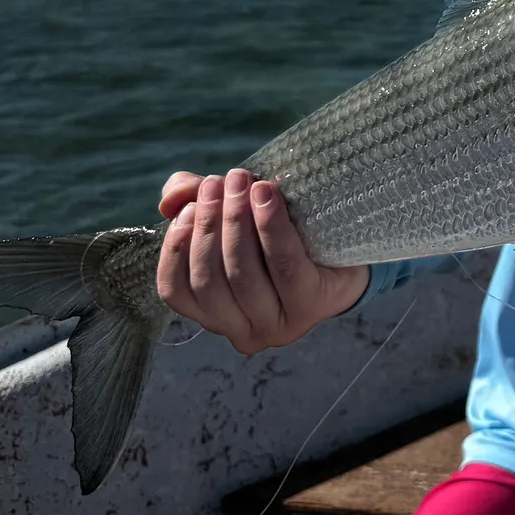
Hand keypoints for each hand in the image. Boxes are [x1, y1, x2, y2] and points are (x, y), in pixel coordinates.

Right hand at [155, 168, 369, 355]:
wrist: (344, 251)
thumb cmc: (278, 237)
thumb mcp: (230, 218)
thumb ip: (192, 204)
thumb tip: (170, 201)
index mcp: (213, 316)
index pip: (176, 290)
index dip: (176, 246)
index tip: (188, 207)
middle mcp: (242, 333)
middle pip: (209, 279)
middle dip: (210, 225)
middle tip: (220, 181)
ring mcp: (278, 325)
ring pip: (242, 274)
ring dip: (236, 221)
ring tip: (241, 181)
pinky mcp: (311, 305)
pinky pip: (284, 265)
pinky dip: (270, 227)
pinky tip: (267, 195)